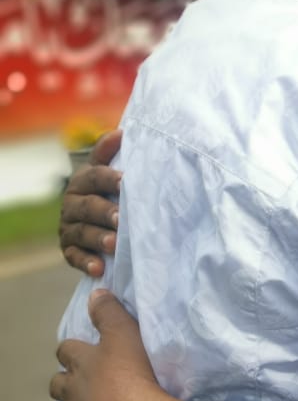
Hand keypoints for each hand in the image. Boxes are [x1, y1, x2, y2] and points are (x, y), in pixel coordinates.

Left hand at [50, 290, 180, 400]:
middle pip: (58, 385)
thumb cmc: (134, 377)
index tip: (82, 350)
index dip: (73, 349)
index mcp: (82, 364)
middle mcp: (73, 393)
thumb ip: (110, 313)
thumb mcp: (125, 335)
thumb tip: (94, 293)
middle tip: (83, 382)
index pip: (66, 351)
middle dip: (66, 382)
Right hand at [59, 129, 123, 276]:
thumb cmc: (109, 190)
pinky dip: (86, 262)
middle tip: (122, 219)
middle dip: (105, 212)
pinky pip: (73, 257)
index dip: (109, 178)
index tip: (126, 182)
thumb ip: (110, 153)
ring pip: (82, 233)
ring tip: (115, 245)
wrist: (96, 218)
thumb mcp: (108, 170)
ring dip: (98, 239)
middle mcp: (71, 203)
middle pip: (87, 207)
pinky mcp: (68, 249)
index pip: (94, 177)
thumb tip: (122, 132)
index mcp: (82, 180)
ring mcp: (68, 227)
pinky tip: (99, 269)